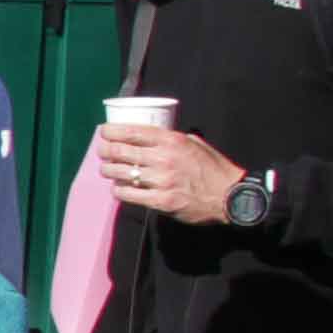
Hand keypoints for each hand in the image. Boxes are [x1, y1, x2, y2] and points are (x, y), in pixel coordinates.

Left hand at [93, 123, 245, 226]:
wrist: (229, 197)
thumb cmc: (213, 168)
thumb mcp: (195, 144)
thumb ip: (173, 139)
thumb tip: (153, 135)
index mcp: (172, 141)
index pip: (132, 132)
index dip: (111, 131)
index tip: (103, 131)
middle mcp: (163, 158)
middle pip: (120, 151)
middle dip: (105, 150)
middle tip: (102, 151)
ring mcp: (160, 181)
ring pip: (120, 173)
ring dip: (108, 170)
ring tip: (107, 169)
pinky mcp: (160, 201)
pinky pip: (127, 195)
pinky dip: (118, 190)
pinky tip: (119, 188)